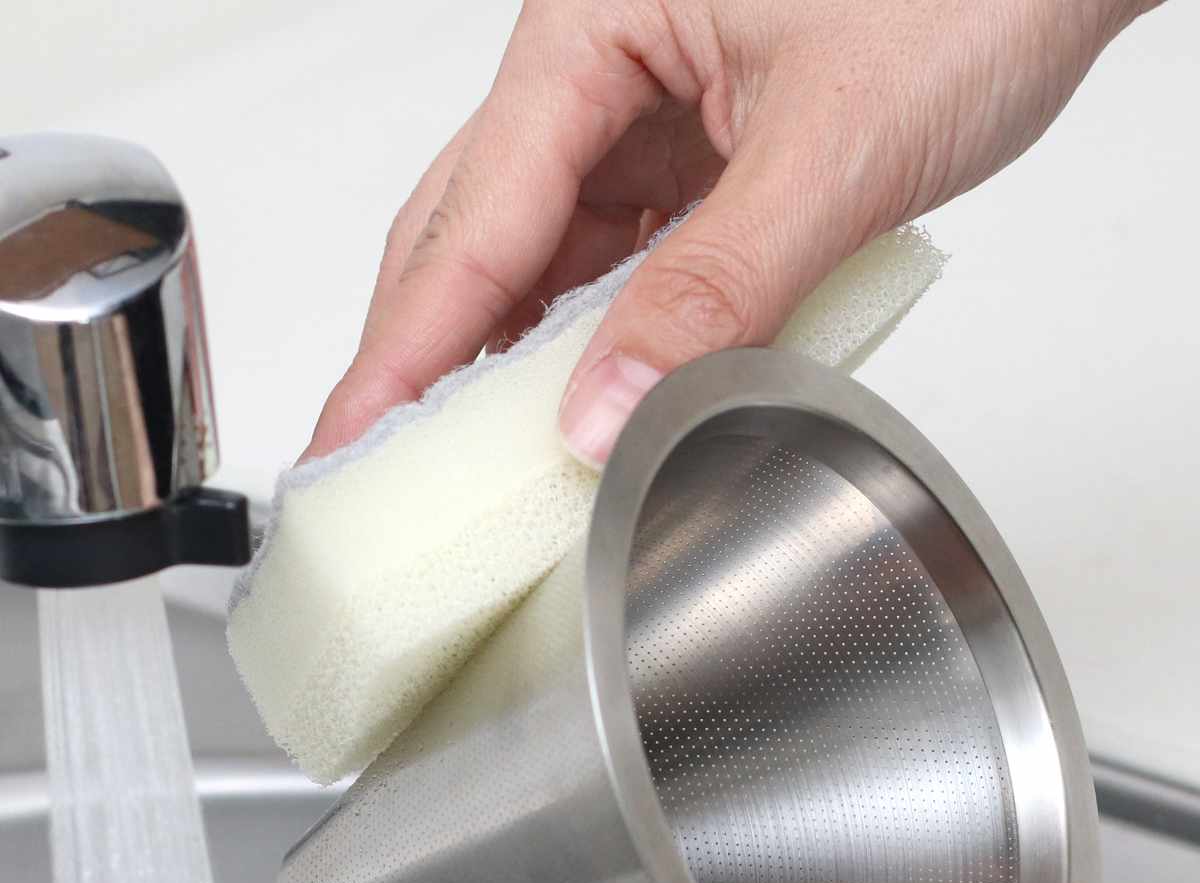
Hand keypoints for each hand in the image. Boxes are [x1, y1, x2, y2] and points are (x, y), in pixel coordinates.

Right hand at [306, 0, 1157, 462]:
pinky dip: (586, 335)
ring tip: (458, 452)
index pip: (475, 218)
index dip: (411, 343)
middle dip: (423, 350)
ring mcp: (640, 117)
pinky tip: (569, 395)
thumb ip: (716, 288)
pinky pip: (609, 260)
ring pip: (535, 253)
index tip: (356, 430)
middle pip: (472, 230)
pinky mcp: (686, 160)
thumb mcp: (832, 150)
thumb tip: (607, 407)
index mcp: (593, 28)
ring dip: (502, 353)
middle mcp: (597, 68)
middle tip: (376, 455)